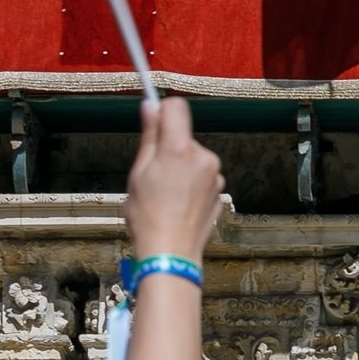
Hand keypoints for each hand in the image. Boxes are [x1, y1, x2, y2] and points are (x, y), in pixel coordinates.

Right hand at [123, 98, 223, 264]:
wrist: (170, 253)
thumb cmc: (148, 216)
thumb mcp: (139, 173)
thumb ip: (149, 137)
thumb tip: (150, 106)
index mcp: (179, 149)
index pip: (177, 107)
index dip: (163, 111)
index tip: (153, 121)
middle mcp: (203, 157)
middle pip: (184, 137)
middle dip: (169, 148)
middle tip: (153, 176)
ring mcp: (215, 174)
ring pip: (194, 159)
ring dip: (182, 169)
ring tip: (166, 195)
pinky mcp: (220, 190)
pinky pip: (203, 177)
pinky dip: (192, 184)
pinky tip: (179, 204)